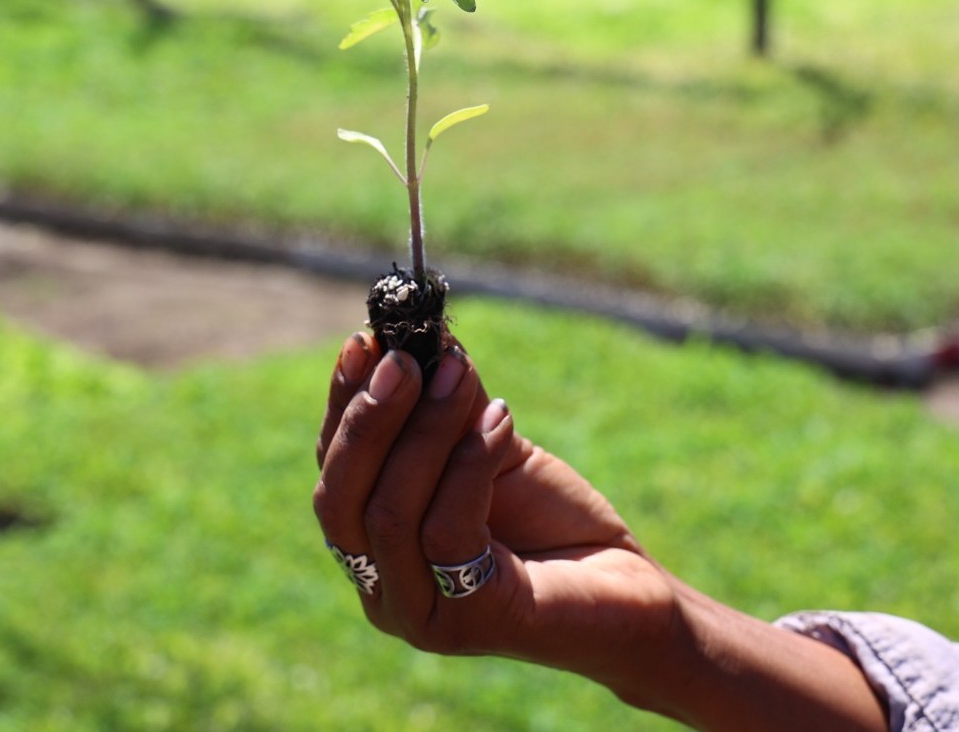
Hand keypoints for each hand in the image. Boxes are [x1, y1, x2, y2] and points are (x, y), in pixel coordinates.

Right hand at [312, 332, 888, 731]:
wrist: (625, 591)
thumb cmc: (552, 521)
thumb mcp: (491, 446)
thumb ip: (451, 404)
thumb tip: (427, 336)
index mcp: (372, 545)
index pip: (333, 470)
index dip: (343, 404)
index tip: (367, 340)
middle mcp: (381, 588)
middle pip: (338, 499)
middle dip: (368, 419)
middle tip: (405, 359)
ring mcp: (418, 612)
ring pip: (389, 513)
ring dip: (424, 432)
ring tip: (458, 375)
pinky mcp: (468, 622)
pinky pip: (446, 532)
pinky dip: (469, 464)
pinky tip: (501, 420)